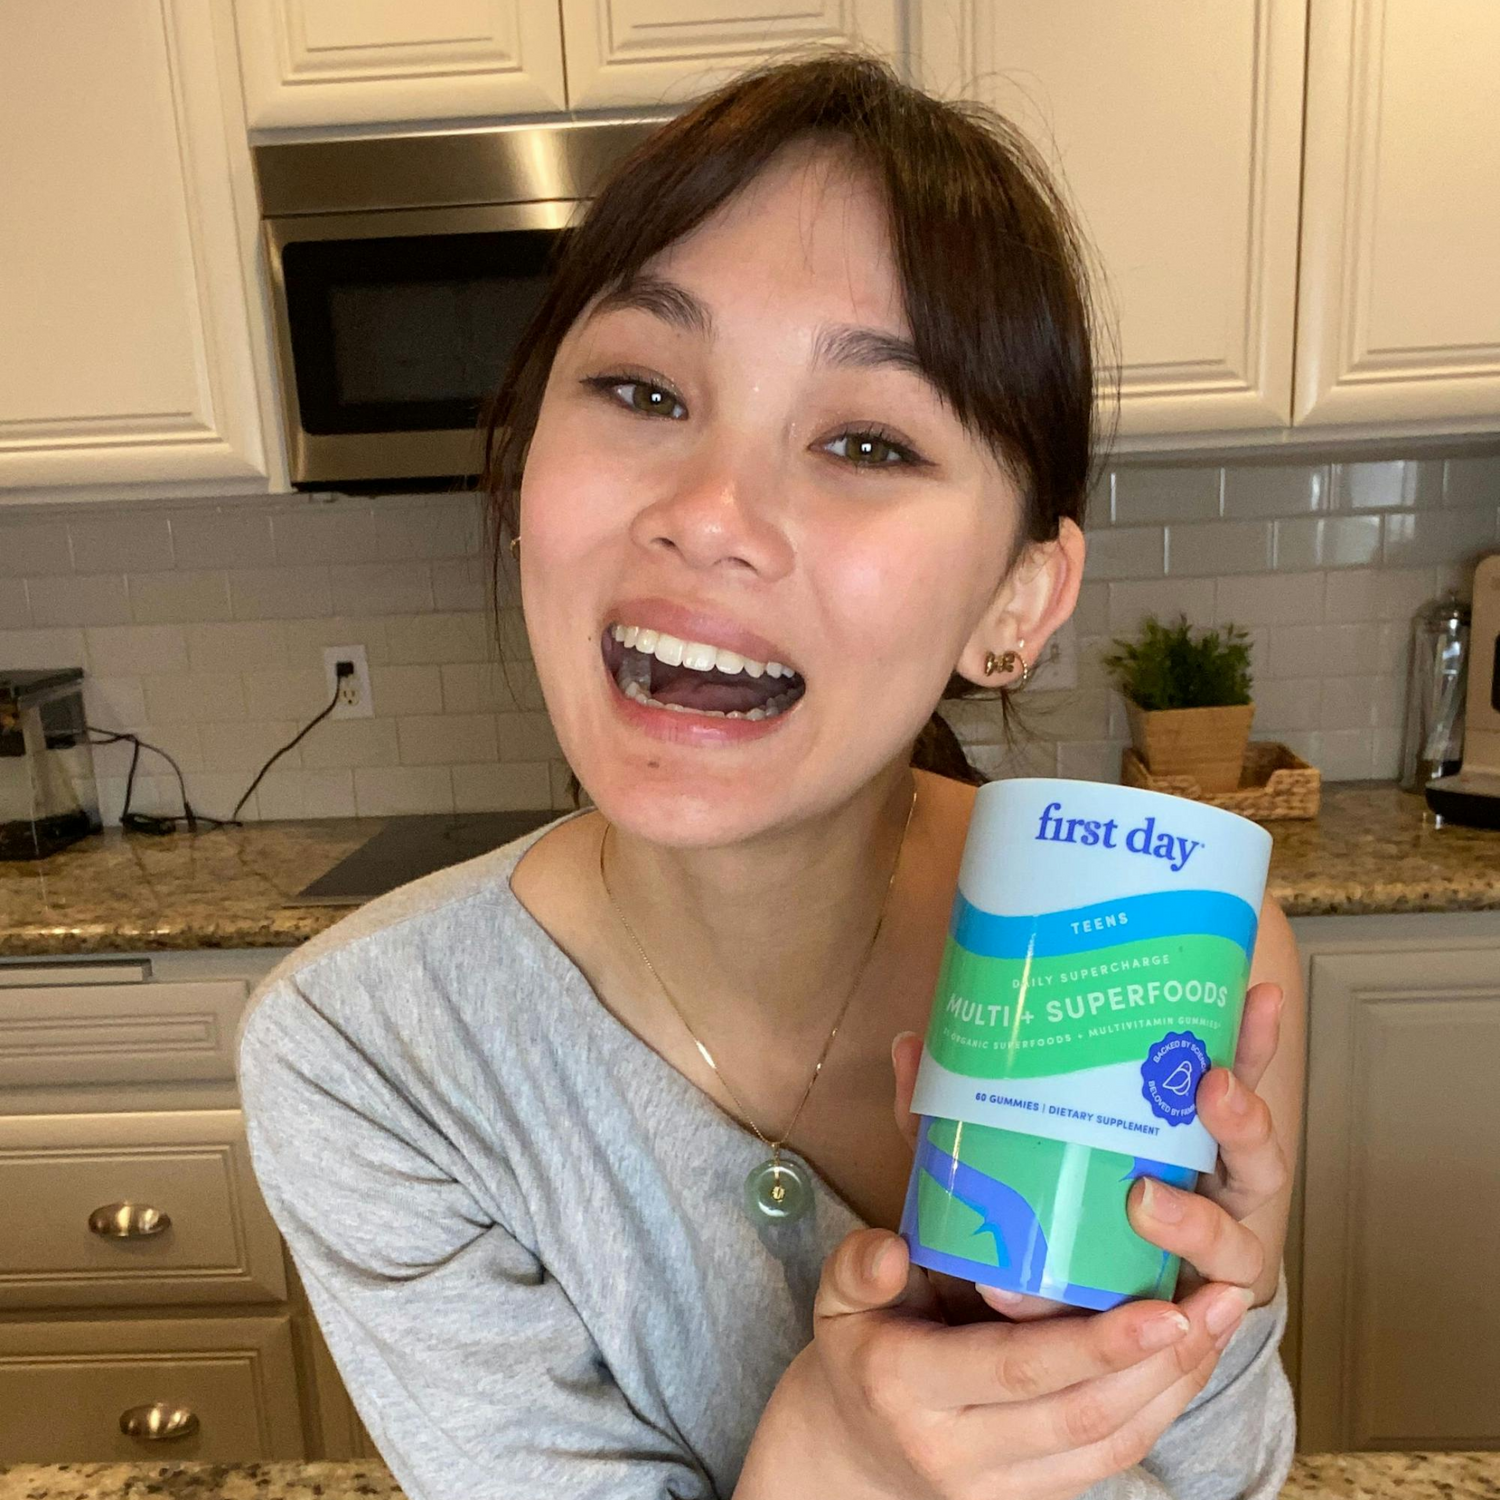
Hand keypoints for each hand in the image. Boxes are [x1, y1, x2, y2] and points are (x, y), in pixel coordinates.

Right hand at [736, 1225, 1250, 1499]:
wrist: (847, 1454)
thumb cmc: (855, 1352)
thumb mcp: (836, 1301)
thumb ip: (859, 1268)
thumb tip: (893, 1248)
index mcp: (908, 1388)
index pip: (1017, 1370)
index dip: (1096, 1345)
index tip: (1163, 1307)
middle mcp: (957, 1450)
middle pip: (1081, 1413)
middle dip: (1162, 1360)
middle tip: (1219, 1296)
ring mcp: (999, 1486)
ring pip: (1108, 1444)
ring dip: (1177, 1384)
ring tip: (1222, 1316)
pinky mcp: (1032, 1497)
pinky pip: (1108, 1459)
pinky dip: (1158, 1409)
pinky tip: (1190, 1357)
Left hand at [890, 980, 1290, 1321]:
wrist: (1008, 1337)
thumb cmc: (1022, 1220)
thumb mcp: (985, 1158)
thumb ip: (953, 1111)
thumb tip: (910, 1046)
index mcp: (1182, 1143)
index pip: (1232, 1081)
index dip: (1256, 1041)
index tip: (1257, 994)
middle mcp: (1212, 1203)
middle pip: (1258, 1162)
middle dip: (1242, 1122)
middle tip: (1208, 1088)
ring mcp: (1205, 1272)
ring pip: (1236, 1250)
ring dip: (1196, 1222)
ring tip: (1144, 1199)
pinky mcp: (1183, 1337)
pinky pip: (1195, 1333)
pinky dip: (1173, 1326)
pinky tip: (1152, 1318)